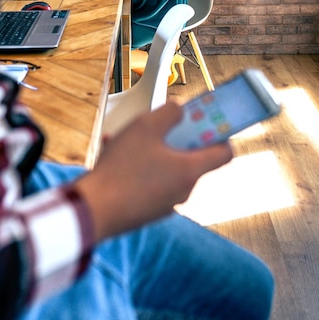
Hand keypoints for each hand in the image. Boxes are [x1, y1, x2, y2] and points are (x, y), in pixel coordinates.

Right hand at [73, 102, 232, 241]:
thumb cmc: (121, 169)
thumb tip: (181, 109)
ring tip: (124, 139)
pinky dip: (138, 166)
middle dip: (175, 138)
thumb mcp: (145, 127)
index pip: (225, 153)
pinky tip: (113, 155)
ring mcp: (165, 203)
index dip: (219, 133)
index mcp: (190, 171)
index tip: (206, 120)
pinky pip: (149, 181)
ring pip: (165, 168)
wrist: (93, 210)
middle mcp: (183, 190)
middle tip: (157, 126)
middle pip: (191, 158)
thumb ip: (170, 112)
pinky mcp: (147, 210)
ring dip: (151, 151)